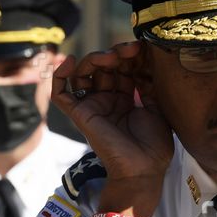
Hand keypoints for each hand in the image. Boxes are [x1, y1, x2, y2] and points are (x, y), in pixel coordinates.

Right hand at [52, 42, 173, 196]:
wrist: (144, 169)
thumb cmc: (154, 145)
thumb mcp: (158, 108)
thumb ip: (149, 84)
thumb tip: (146, 59)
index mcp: (126, 98)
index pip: (122, 68)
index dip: (129, 56)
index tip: (141, 47)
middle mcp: (108, 99)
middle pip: (103, 67)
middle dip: (115, 54)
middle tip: (127, 50)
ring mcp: (93, 106)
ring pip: (83, 74)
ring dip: (94, 59)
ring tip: (109, 56)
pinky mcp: (80, 114)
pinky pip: (61, 93)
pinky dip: (59, 75)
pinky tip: (69, 61)